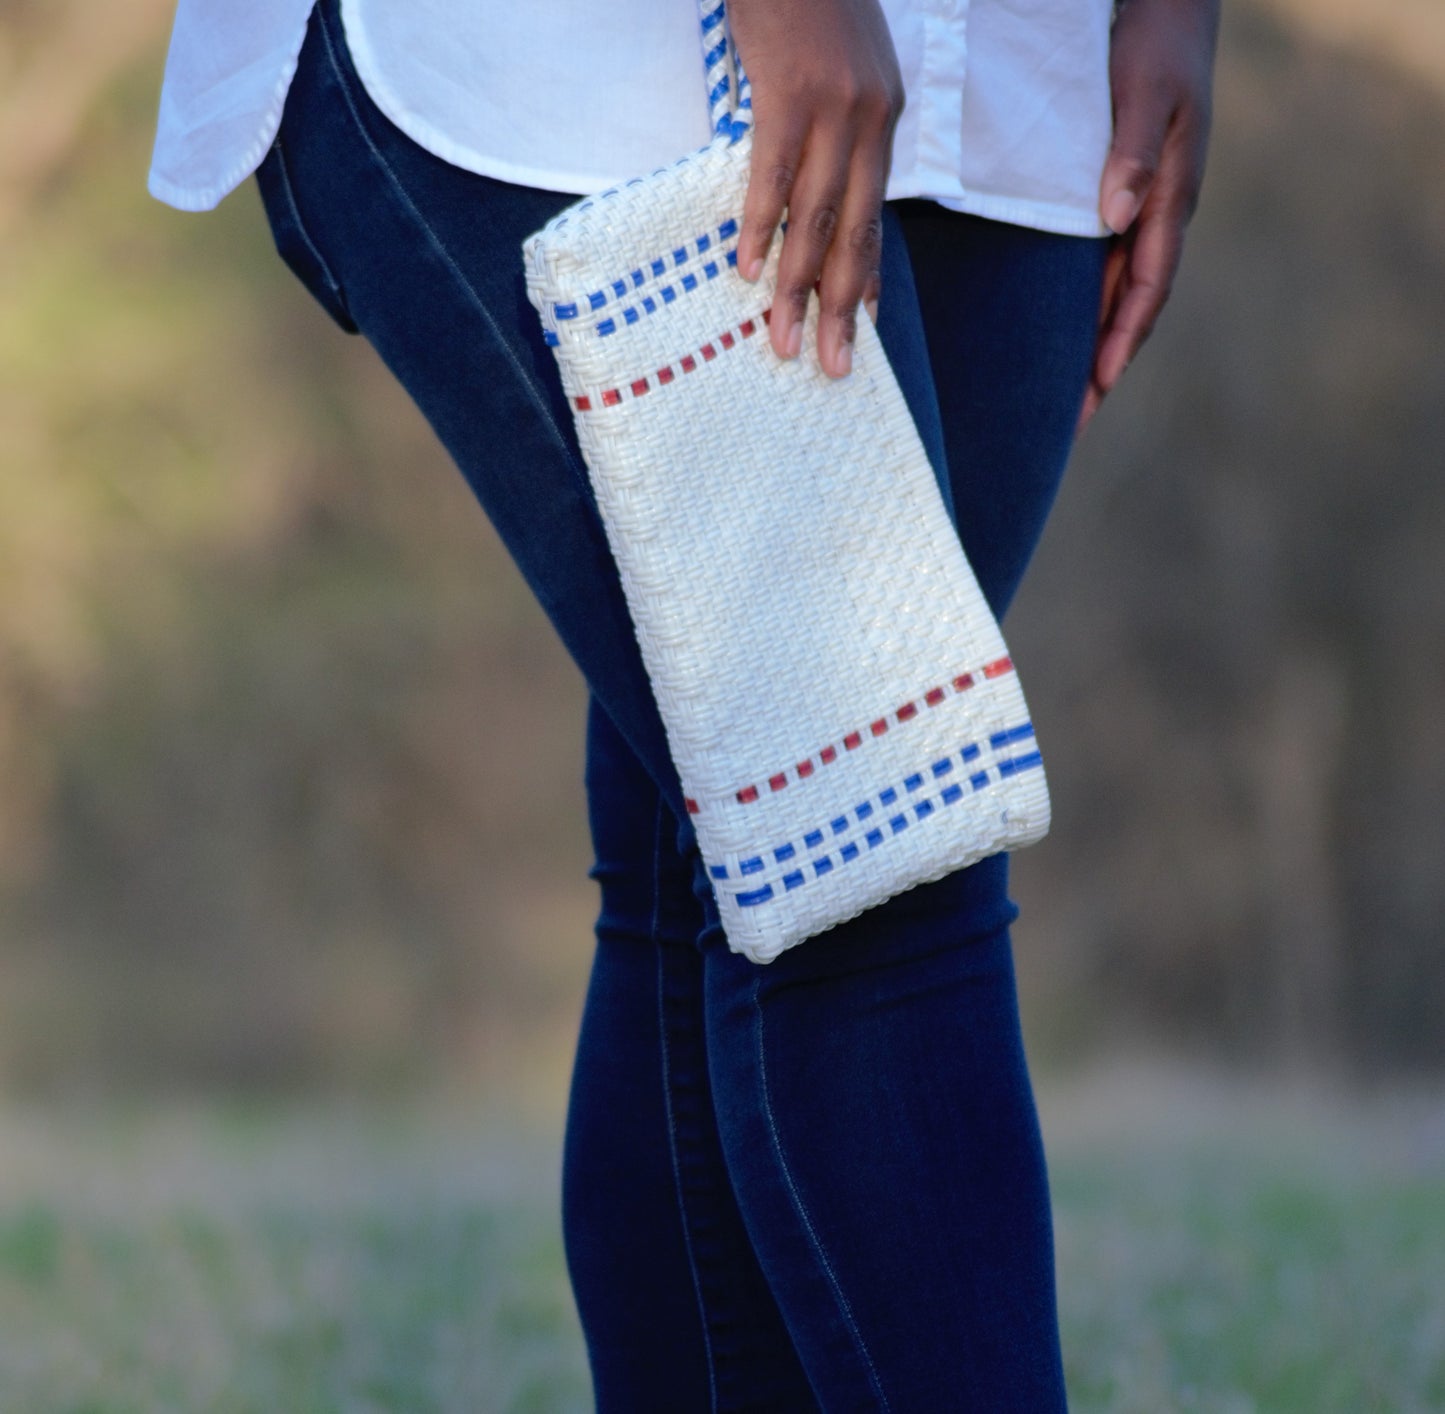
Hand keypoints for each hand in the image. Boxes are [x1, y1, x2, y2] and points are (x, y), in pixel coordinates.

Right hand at [727, 0, 903, 377]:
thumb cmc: (804, 3)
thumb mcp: (836, 68)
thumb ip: (829, 128)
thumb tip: (806, 187)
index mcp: (882, 118)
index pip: (874, 215)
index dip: (865, 276)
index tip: (859, 327)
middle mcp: (870, 118)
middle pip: (855, 231)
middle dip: (839, 307)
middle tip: (829, 366)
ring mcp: (835, 106)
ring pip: (817, 215)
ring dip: (799, 285)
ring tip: (783, 340)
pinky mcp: (792, 90)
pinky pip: (774, 172)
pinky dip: (762, 224)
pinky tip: (750, 270)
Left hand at [1079, 0, 1220, 434]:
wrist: (1162, 1)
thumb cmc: (1156, 41)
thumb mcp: (1146, 90)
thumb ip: (1131, 152)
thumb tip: (1116, 217)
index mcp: (1168, 198)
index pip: (1145, 289)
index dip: (1119, 342)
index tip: (1094, 389)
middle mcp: (1153, 213)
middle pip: (1127, 307)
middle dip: (1100, 366)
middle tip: (1068, 422)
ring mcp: (1137, 207)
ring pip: (1111, 292)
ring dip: (1088, 344)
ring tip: (1057, 396)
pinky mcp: (1115, 194)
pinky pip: (1097, 264)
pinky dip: (1081, 304)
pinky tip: (1053, 329)